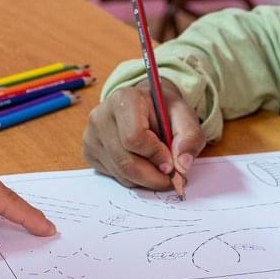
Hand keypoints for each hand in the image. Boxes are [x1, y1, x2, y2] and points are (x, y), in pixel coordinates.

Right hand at [82, 81, 206, 190]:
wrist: (145, 106)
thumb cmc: (164, 111)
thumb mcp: (185, 116)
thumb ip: (190, 137)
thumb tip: (182, 165)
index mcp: (124, 99)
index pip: (134, 138)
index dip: (156, 155)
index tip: (172, 162)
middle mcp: (101, 116)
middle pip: (125, 161)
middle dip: (153, 176)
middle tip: (172, 178)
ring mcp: (91, 135)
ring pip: (120, 173)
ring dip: (145, 179)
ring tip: (159, 167)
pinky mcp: (89, 151)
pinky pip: (114, 176)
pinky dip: (133, 179)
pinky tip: (142, 164)